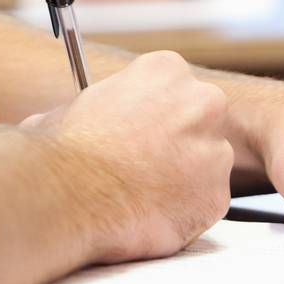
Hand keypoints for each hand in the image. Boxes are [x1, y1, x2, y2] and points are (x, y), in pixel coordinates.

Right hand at [26, 51, 233, 262]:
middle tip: (148, 164)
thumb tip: (90, 119)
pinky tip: (151, 214)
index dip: (158, 114)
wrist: (69, 193)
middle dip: (180, 142)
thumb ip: (106, 105)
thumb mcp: (80, 102)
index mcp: (165, 69)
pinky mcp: (216, 197)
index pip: (175, 88)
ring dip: (184, 179)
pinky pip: (205, 204)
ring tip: (143, 195)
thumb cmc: (67, 148)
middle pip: (201, 122)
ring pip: (207, 165)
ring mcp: (213, 151)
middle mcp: (200, 103)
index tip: (144, 132)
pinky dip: (185, 213)